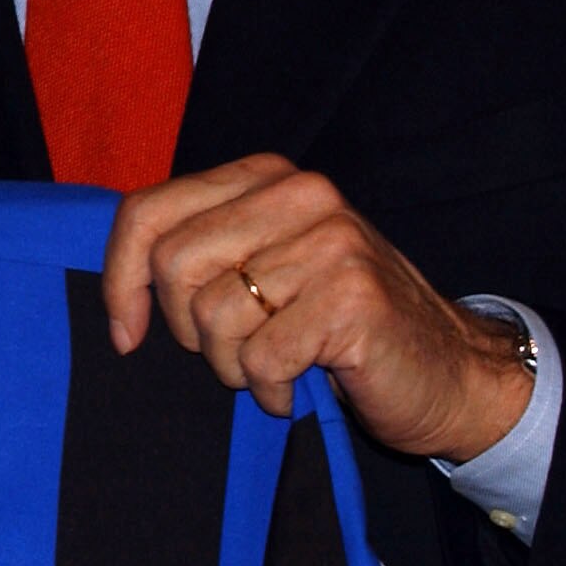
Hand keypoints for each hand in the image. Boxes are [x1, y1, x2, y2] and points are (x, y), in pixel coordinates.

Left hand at [99, 154, 532, 461]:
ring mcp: (332, 241)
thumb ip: (202, 251)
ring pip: (214, 314)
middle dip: (185, 331)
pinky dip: (268, 390)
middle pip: (173, 264)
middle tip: (231, 354)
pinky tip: (295, 389)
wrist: (449, 373)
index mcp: (265, 176)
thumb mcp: (263, 268)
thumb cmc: (337, 326)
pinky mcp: (353, 297)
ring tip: (271, 368)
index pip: (148, 212)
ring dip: (232, 365)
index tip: (126, 335)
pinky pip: (261, 357)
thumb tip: (116, 286)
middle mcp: (300, 194)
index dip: (120, 279)